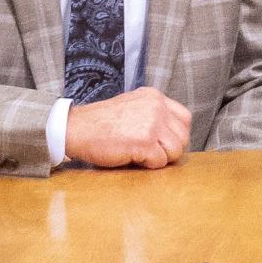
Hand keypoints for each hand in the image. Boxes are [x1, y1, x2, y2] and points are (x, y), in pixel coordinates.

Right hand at [64, 88, 195, 167]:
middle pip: (183, 136)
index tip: (163, 143)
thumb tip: (172, 133)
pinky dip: (149, 166)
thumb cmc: (101, 122)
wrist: (77, 128)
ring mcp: (152, 124)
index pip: (184, 118)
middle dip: (170, 149)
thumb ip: (153, 113)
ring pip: (176, 150)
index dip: (176, 134)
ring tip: (142, 156)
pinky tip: (134, 159)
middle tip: (151, 153)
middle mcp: (157, 107)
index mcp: (155, 97)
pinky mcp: (144, 142)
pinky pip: (160, 161)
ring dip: (161, 159)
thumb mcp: (132, 106)